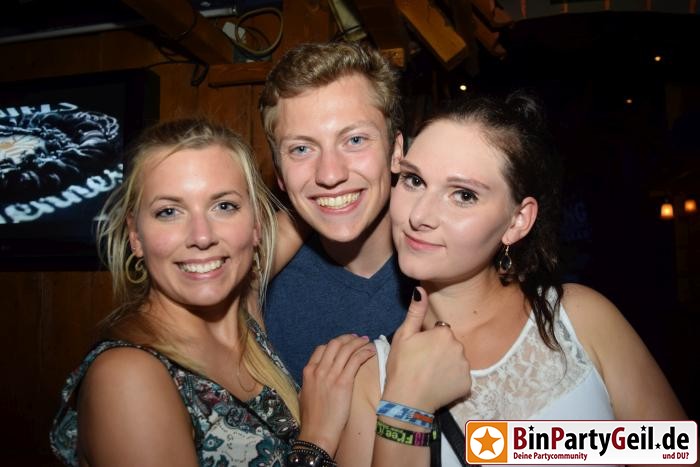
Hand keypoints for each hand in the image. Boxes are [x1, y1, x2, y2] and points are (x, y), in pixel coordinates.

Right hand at [297, 334, 375, 455]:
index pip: (321, 348)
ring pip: (346, 349)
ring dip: (358, 342)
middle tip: (357, 338)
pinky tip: (370, 351)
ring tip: (366, 341)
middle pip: (334, 344)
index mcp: (308, 371)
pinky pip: (355, 360)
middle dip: (347, 338)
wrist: (317, 432)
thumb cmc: (312, 418)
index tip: (344, 343)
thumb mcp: (306, 394)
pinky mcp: (343, 382)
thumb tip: (319, 376)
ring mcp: (331, 375)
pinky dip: (364, 352)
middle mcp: (319, 369)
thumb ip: (312, 381)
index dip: (335, 343)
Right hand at [382, 287, 470, 412]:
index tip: (419, 351)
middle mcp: (459, 347)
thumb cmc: (401, 366)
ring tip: (430, 375)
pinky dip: (452, 380)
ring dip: (447, 365)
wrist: (406, 400)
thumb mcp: (403, 335)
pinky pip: (461, 377)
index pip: (440, 332)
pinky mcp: (467, 385)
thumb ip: (415, 311)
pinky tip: (438, 384)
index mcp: (444, 333)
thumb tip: (420, 289)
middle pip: (451, 345)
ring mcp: (465, 367)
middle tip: (423, 363)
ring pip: (457, 360)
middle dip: (440, 351)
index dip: (429, 341)